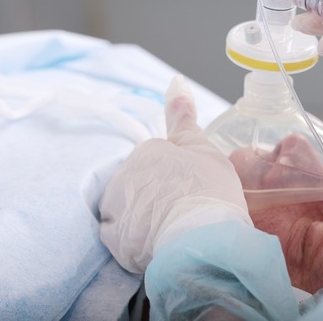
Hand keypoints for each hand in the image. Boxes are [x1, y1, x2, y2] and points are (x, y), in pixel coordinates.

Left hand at [99, 75, 251, 273]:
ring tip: (173, 228)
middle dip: (158, 193)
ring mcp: (115, 207)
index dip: (179, 175)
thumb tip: (176, 80)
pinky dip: (138, 240)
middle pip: (141, 182)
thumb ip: (183, 116)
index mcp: (146, 150)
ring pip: (129, 208)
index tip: (195, 189)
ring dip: (145, 216)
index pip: (159, 159)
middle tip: (186, 209)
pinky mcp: (113, 239)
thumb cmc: (209, 190)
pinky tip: (159, 242)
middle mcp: (123, 174)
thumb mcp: (202, 147)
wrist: (204, 240)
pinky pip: (123, 236)